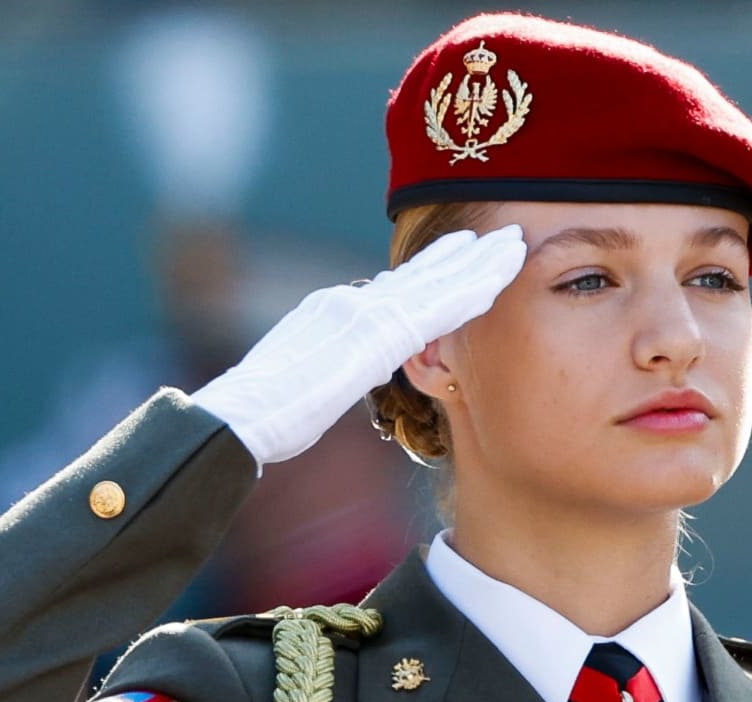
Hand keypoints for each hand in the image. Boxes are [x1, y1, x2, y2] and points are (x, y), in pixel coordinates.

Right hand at [191, 224, 525, 465]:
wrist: (239, 415)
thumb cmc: (261, 413)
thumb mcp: (300, 377)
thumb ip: (330, 363)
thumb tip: (344, 367)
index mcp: (331, 310)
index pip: (394, 286)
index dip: (433, 268)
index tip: (462, 252)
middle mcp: (350, 302)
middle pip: (419, 273)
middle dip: (463, 254)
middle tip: (500, 237)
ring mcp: (362, 314)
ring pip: (436, 282)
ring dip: (478, 263)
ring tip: (511, 244)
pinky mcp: (374, 336)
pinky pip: (435, 309)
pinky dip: (468, 291)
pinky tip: (497, 280)